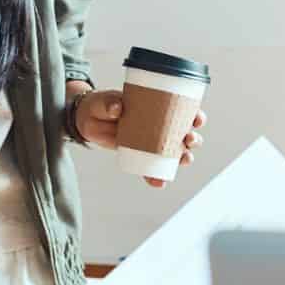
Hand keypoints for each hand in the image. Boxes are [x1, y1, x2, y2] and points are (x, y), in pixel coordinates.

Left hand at [72, 89, 206, 189]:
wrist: (87, 120)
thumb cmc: (100, 105)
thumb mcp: (104, 101)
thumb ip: (109, 103)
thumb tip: (116, 108)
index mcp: (158, 107)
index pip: (183, 110)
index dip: (195, 115)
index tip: (197, 119)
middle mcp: (160, 125)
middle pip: (184, 134)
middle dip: (193, 139)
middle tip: (189, 139)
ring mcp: (151, 142)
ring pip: (174, 153)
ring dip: (183, 158)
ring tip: (183, 160)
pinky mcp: (140, 155)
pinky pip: (152, 169)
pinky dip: (157, 177)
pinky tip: (160, 183)